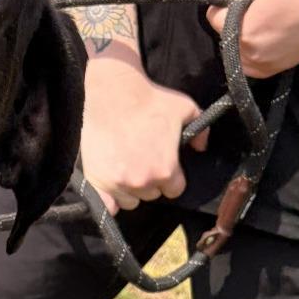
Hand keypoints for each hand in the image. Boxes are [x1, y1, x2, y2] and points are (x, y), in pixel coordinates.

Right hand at [80, 53, 203, 214]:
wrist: (113, 94)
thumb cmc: (149, 100)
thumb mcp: (185, 109)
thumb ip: (201, 131)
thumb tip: (201, 148)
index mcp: (166, 170)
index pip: (174, 190)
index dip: (172, 178)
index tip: (164, 167)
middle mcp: (142, 182)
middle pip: (151, 195)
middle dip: (150, 182)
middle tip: (143, 161)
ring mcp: (117, 183)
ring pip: (129, 201)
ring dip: (130, 190)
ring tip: (126, 169)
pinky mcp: (97, 180)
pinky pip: (107, 205)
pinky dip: (110, 201)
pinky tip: (112, 189)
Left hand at [194, 0, 298, 77]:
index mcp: (246, 30)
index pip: (213, 17)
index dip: (228, 0)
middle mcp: (251, 54)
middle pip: (223, 34)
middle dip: (236, 17)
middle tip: (267, 1)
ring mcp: (264, 66)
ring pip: (234, 48)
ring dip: (244, 33)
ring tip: (274, 14)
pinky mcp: (276, 70)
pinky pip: (249, 61)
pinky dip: (253, 47)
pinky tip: (275, 30)